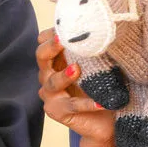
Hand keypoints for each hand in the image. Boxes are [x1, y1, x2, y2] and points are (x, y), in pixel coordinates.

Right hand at [36, 29, 114, 146]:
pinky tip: (101, 103)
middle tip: (62, 40)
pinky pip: (71, 106)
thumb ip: (94, 50)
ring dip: (64, 75)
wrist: (106, 120)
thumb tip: (104, 29)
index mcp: (57, 60)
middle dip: (50, 47)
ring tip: (77, 69)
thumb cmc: (101, 87)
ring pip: (53, 82)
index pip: (44, 41)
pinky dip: (86, 104)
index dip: (51, 34)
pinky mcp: (57, 112)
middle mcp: (49, 75)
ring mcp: (51, 94)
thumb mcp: (99, 65)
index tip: (66, 26)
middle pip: (41, 57)